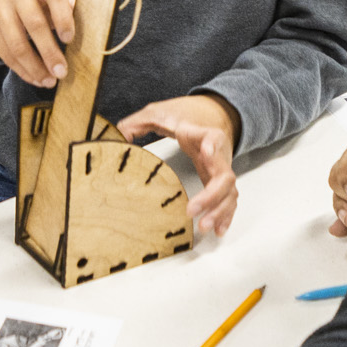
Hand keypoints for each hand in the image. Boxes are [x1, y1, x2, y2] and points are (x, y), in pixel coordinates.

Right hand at [0, 0, 75, 85]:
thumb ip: (66, 9)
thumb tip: (75, 32)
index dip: (63, 18)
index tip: (69, 40)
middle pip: (34, 23)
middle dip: (50, 53)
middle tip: (62, 72)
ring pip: (17, 44)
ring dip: (35, 67)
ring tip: (49, 81)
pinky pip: (5, 53)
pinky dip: (22, 70)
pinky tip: (34, 78)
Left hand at [119, 94, 239, 235]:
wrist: (207, 122)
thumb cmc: (184, 122)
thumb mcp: (161, 116)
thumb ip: (141, 123)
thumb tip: (117, 135)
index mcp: (206, 135)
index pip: (212, 138)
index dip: (211, 145)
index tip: (205, 151)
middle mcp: (219, 155)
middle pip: (224, 177)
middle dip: (211, 196)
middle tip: (191, 210)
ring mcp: (222, 172)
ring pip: (230, 194)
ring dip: (219, 211)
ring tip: (203, 227)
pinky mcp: (221, 185)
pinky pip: (229, 202)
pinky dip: (226, 216)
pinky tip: (218, 231)